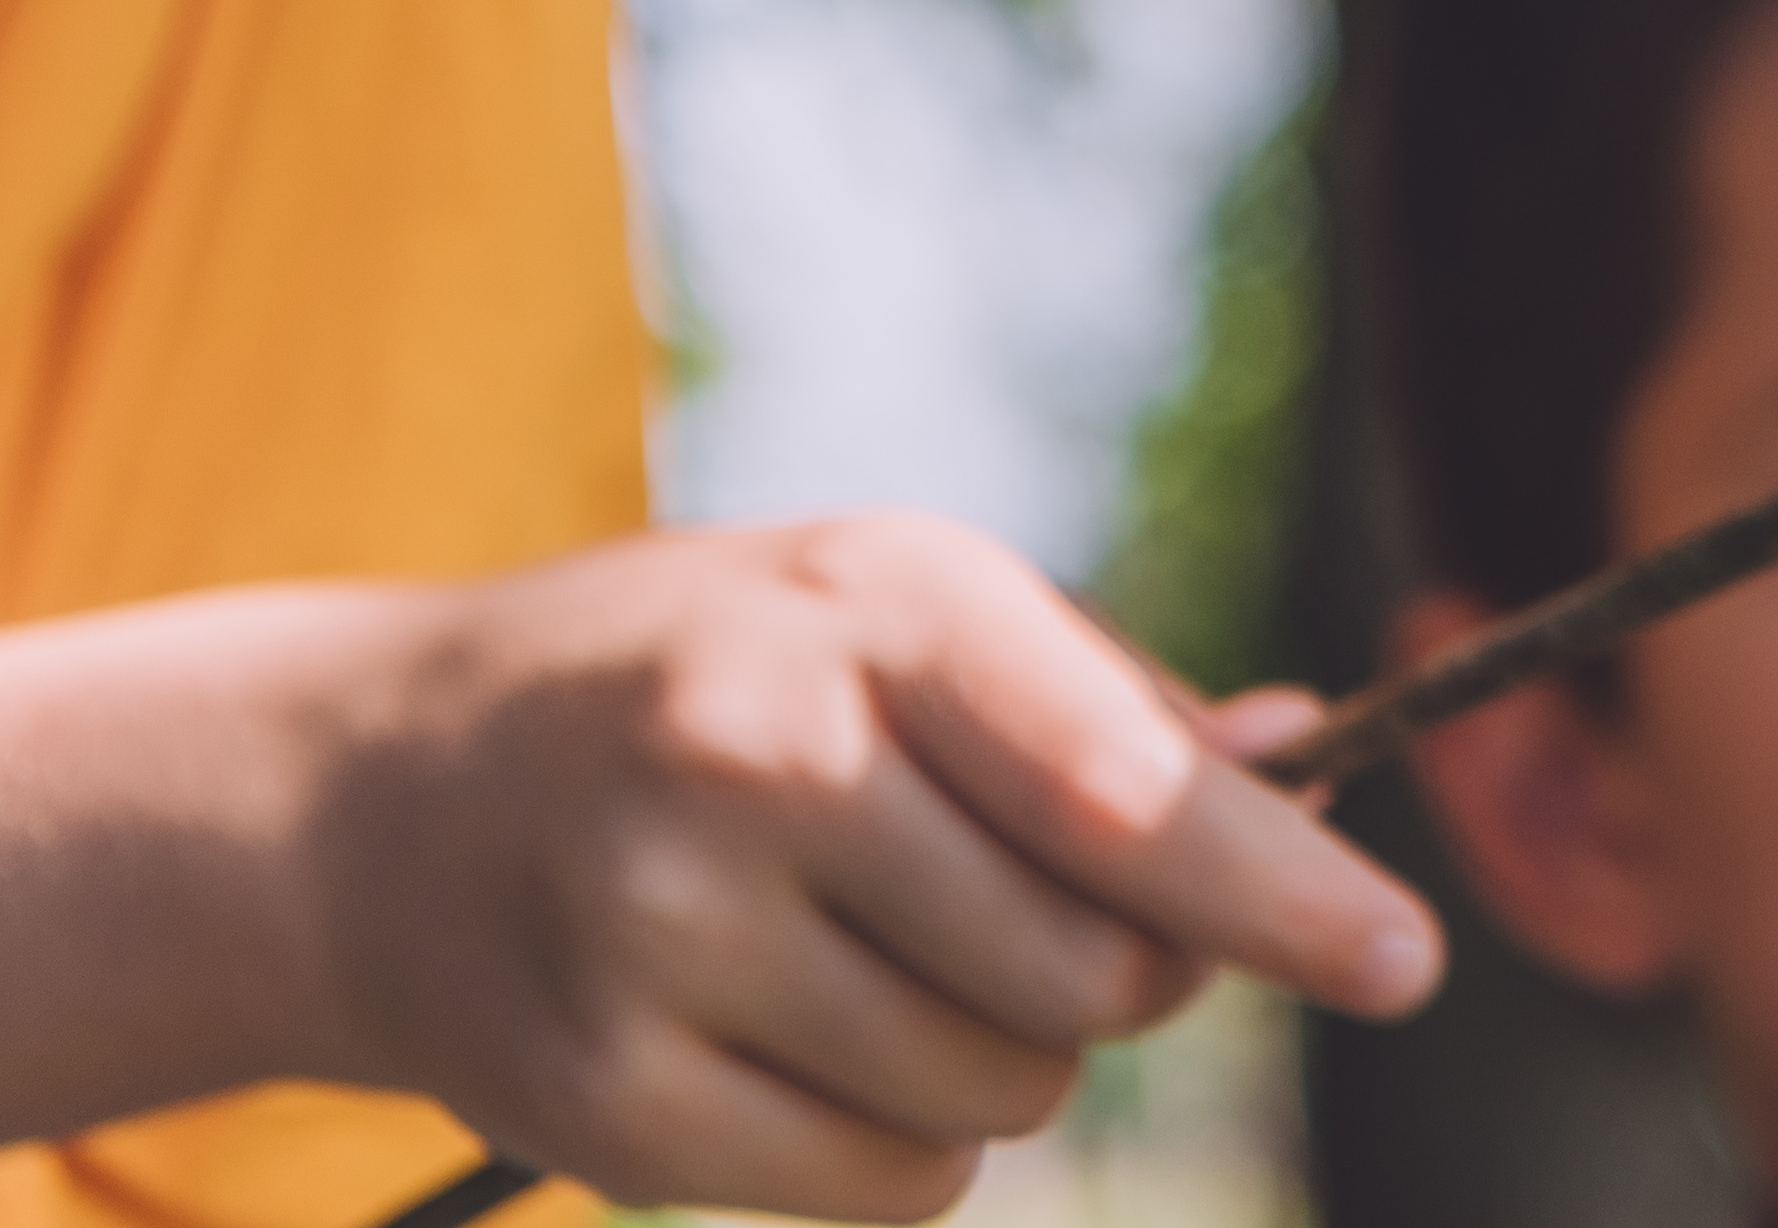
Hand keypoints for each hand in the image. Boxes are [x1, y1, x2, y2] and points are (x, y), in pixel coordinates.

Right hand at [295, 517, 1435, 1219]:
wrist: (375, 796)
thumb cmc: (710, 679)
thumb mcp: (897, 611)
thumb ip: (1106, 700)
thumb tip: (1310, 768)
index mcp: (870, 608)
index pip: (1118, 785)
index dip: (1277, 890)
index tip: (1402, 963)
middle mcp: (757, 760)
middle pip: (1093, 968)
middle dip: (1124, 971)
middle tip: (1031, 912)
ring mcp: (662, 937)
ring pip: (1003, 1092)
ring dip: (1004, 1058)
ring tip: (878, 955)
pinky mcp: (605, 1098)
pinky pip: (895, 1190)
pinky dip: (905, 1148)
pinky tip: (805, 1041)